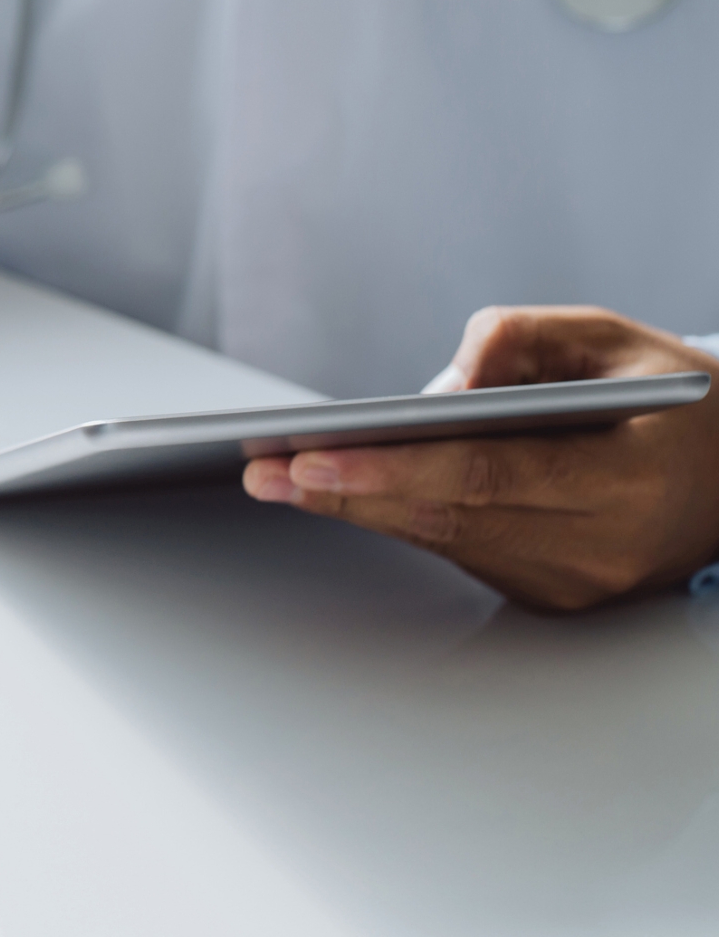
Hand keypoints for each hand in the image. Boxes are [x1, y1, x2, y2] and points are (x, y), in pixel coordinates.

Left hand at [243, 306, 718, 610]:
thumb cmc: (673, 400)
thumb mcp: (616, 340)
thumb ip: (527, 340)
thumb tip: (444, 381)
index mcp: (626, 479)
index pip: (487, 476)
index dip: (392, 470)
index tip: (312, 457)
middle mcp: (601, 546)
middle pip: (448, 517)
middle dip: (346, 493)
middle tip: (264, 469)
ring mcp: (577, 583)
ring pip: (444, 540)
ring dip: (356, 509)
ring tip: (276, 477)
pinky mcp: (553, 596)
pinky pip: (461, 551)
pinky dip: (398, 518)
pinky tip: (338, 492)